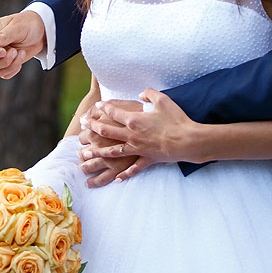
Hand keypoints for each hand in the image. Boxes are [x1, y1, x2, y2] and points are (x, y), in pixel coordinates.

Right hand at [0, 11, 45, 78]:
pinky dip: (14, 69)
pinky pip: (4, 75)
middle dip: (1, 62)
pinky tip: (21, 56)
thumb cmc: (28, 24)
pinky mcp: (4, 65)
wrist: (40, 33)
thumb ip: (4, 35)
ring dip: (10, 65)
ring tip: (20, 52)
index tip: (3, 51)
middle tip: (15, 51)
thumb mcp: (18, 27)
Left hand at [82, 89, 196, 179]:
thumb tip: (141, 94)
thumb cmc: (176, 119)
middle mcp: (132, 135)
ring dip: (98, 152)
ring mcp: (138, 149)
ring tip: (85, 154)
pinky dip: (125, 174)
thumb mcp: (163, 100)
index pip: (114, 112)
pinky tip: (117, 178)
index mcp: (134, 120)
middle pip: (106, 131)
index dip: (104, 108)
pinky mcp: (147, 159)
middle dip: (92, 127)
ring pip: (113, 152)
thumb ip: (150, 94)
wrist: (188, 141)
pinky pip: (134, 169)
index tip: (96, 106)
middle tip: (83, 124)